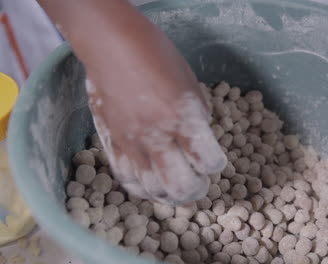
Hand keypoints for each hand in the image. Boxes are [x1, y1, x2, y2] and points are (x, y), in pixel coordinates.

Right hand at [86, 24, 225, 204]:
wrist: (111, 45)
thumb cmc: (157, 56)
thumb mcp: (191, 83)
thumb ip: (197, 116)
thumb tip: (199, 139)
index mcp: (182, 116)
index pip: (207, 162)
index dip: (216, 165)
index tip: (215, 160)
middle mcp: (156, 135)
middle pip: (181, 187)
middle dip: (196, 190)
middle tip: (200, 182)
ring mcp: (131, 142)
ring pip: (152, 190)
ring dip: (170, 194)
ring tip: (177, 185)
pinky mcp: (111, 142)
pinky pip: (126, 179)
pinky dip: (143, 188)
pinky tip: (152, 184)